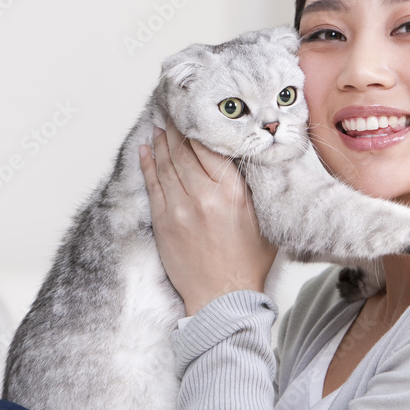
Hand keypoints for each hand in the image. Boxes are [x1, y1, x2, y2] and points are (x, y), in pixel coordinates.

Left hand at [139, 120, 276, 315]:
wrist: (223, 298)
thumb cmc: (246, 263)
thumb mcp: (262, 219)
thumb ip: (251, 187)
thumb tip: (240, 159)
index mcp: (232, 192)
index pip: (209, 147)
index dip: (199, 128)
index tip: (196, 114)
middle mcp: (203, 195)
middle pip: (184, 151)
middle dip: (177, 128)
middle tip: (174, 111)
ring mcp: (179, 208)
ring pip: (166, 164)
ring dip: (161, 142)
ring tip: (161, 126)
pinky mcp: (163, 222)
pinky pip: (152, 184)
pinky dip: (148, 164)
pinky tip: (146, 150)